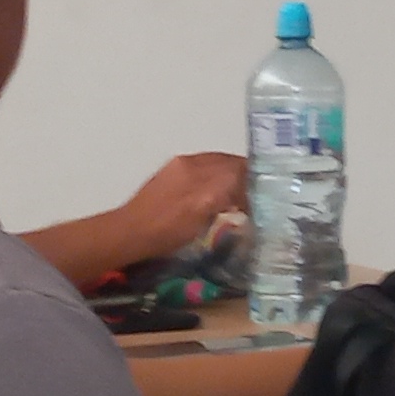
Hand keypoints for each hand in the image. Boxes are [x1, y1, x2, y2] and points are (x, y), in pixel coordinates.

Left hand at [108, 153, 246, 267]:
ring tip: (239, 194)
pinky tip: (216, 192)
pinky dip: (216, 175)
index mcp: (199, 173)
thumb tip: (244, 191)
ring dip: (231, 175)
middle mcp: (191, 163)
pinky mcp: (171, 172)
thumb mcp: (201, 218)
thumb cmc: (166, 232)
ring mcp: (179, 166)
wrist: (130, 233)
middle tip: (256, 193)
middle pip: (228, 162)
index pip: (238, 167)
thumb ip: (224, 197)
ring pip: (216, 162)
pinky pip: (203, 165)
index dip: (254, 179)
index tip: (264, 193)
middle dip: (245, 175)